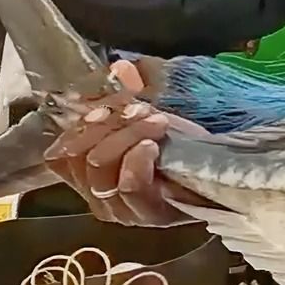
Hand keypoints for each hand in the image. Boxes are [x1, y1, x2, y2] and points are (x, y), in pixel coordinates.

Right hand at [43, 59, 212, 226]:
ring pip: (100, 166)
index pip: (59, 154)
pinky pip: (128, 184)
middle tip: (140, 109)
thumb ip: (132, 92)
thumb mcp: (153, 113)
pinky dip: (137, 158)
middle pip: (79, 156)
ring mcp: (121, 209)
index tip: (108, 105)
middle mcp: (97, 196)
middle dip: (108, 125)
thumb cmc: (184, 145)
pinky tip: (152, 146)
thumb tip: (120, 68)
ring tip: (155, 123)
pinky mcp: (147, 216)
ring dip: (126, 136)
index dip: (79, 125)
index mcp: (89, 174)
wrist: (225, 173)